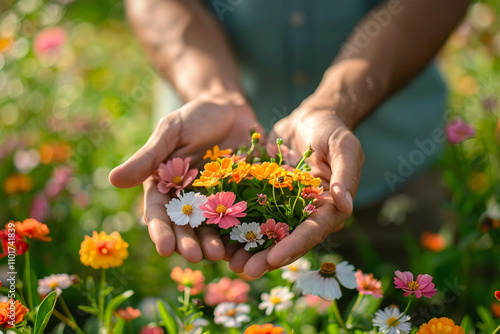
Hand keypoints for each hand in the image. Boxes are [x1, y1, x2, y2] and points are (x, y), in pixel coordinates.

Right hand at [109, 92, 263, 262]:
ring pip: (211, 228)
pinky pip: (239, 218)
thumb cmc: (195, 117)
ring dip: (212, 244)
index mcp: (165, 186)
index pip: (159, 213)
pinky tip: (244, 245)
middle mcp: (189, 199)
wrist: (230, 110)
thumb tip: (113, 180)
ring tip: (218, 256)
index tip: (164, 248)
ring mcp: (215, 200)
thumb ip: (148, 157)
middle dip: (188, 243)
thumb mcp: (171, 132)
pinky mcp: (239, 198)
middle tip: (194, 257)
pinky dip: (240, 233)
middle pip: (186, 227)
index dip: (161, 231)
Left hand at [227, 98, 364, 276]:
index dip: (293, 246)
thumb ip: (345, 175)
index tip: (273, 259)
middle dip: (267, 257)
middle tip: (245, 270)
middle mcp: (308, 212)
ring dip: (250, 249)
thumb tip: (345, 205)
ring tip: (229, 263)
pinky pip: (253, 213)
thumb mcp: (344, 147)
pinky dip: (239, 225)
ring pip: (268, 233)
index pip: (312, 232)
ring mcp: (287, 206)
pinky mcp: (269, 196)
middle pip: (288, 240)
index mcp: (330, 208)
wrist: (309, 117)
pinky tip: (220, 236)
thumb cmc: (331, 130)